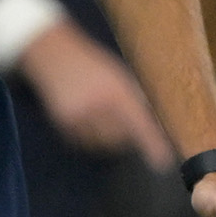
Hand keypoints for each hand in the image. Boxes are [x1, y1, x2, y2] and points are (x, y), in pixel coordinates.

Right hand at [17, 18, 172, 169]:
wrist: (53, 54)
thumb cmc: (91, 63)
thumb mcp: (117, 74)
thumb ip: (133, 97)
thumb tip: (149, 122)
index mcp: (116, 91)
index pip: (139, 123)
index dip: (151, 143)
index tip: (162, 162)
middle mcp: (99, 107)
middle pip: (120, 138)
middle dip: (125, 134)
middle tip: (120, 120)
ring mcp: (79, 117)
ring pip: (102, 143)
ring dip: (107, 137)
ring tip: (101, 116)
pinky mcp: (64, 125)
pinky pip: (84, 141)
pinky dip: (90, 136)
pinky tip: (86, 118)